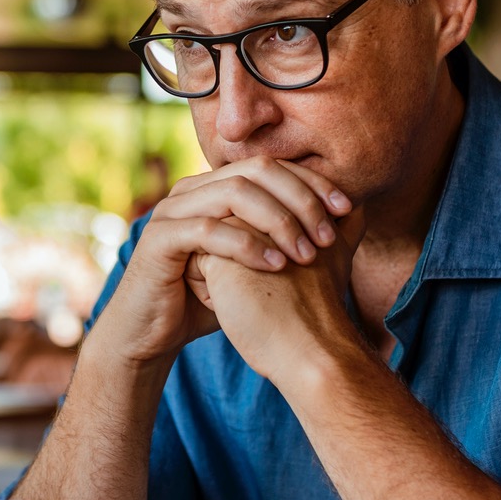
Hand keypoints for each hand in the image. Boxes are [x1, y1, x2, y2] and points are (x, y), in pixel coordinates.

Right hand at [90, 158, 353, 368]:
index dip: (312, 182)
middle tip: (329, 233)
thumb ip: (288, 238)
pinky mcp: (159, 239)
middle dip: (300, 198)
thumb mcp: (255, 265)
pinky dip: (247, 245)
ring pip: (234, 194)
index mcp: (215, 187)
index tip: (347, 208)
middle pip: (257, 170)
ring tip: (307, 252)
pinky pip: (208, 230)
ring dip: (278, 220)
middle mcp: (192, 189)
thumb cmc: (206, 299)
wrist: (151, 333)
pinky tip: (276, 266)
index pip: (272, 166)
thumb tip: (348, 221)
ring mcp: (172, 210)